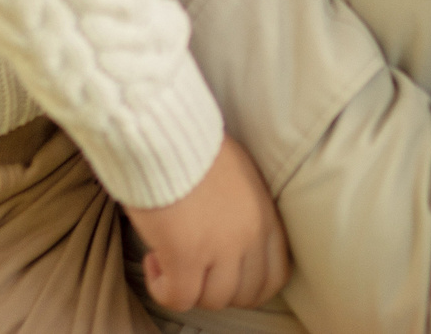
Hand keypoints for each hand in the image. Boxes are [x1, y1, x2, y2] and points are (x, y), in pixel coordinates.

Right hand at [125, 135, 289, 310]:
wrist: (165, 131)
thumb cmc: (193, 143)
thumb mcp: (239, 174)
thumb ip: (245, 209)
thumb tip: (231, 231)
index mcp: (265, 216)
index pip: (275, 275)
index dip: (249, 285)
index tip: (225, 273)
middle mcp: (249, 236)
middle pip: (245, 293)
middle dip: (218, 287)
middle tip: (195, 268)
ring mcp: (220, 248)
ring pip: (213, 299)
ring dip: (189, 286)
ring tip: (170, 257)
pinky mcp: (185, 255)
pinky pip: (179, 297)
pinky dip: (164, 288)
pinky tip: (154, 260)